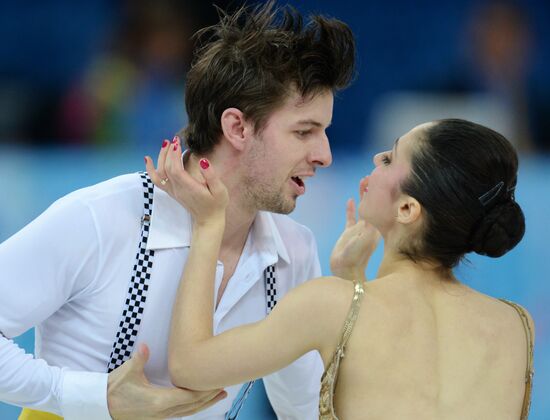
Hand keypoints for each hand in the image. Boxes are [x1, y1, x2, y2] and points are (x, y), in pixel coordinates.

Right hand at [107, 343, 226, 418]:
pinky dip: (193, 407)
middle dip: (209, 397)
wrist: (101, 407)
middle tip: (224, 387)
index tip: (216, 382)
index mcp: (159, 402)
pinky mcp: (157, 417)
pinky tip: (198, 401)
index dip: (203, 390)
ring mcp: (160, 417)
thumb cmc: (114, 389)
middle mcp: (162, 412)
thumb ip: (139, 359)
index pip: (188, 396)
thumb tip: (145, 347)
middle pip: (192, 406)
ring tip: (219, 394)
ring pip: (188, 411)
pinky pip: (180, 412)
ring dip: (204, 403)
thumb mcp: (127, 372)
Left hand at [145, 137, 227, 226]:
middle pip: (166, 168)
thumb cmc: (216, 204)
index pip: (175, 169)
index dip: (174, 155)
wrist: (208, 219)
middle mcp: (178, 189)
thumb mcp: (220, 190)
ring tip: (165, 144)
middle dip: (169, 152)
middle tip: (175, 139)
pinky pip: (157, 180)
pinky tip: (148, 159)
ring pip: (160, 173)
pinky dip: (150, 169)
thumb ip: (211, 176)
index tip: (178, 142)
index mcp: (189, 187)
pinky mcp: (172, 192)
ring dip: (160, 157)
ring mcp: (173, 191)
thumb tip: (203, 161)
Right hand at [330, 177, 379, 280]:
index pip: (382, 205)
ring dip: (363, 195)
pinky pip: (351, 217)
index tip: (384, 178)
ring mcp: (360, 229)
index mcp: (377, 227)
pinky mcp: (349, 233)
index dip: (383, 192)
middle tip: (373, 174)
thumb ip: (369, 227)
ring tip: (363, 181)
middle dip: (374, 189)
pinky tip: (350, 199)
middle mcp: (371, 226)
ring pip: (364, 207)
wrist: (344, 271)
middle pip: (375, 203)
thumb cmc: (356, 257)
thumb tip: (377, 212)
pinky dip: (351, 208)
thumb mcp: (365, 240)